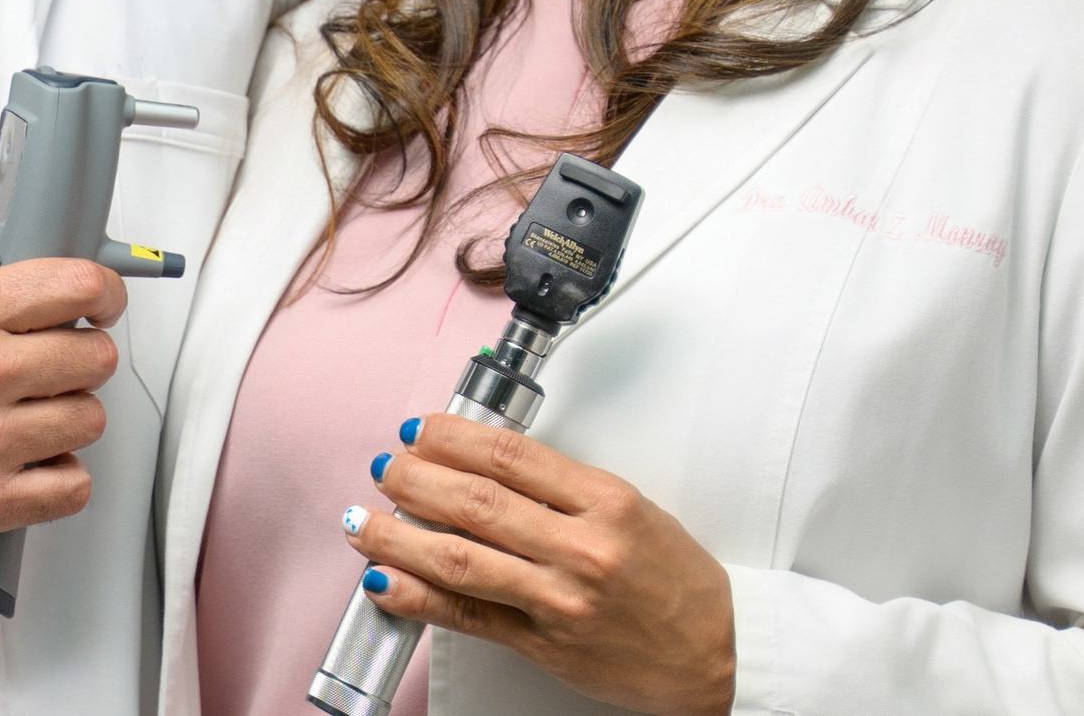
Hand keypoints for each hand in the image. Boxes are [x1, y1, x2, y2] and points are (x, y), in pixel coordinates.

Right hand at [0, 252, 126, 560]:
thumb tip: (11, 264)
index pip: (78, 285)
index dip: (104, 294)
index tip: (102, 304)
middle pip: (96, 357)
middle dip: (83, 360)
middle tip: (60, 368)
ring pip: (90, 420)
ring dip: (68, 420)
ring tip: (33, 420)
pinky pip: (72, 487)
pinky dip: (58, 479)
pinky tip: (30, 465)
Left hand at [349, 416, 734, 715]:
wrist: (720, 653)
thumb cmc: (678, 580)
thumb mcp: (631, 509)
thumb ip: (562, 487)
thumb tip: (482, 462)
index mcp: (605, 502)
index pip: (510, 455)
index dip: (451, 437)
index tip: (418, 429)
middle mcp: (581, 548)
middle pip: (476, 500)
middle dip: (415, 478)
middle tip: (384, 466)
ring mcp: (561, 600)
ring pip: (461, 557)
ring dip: (400, 535)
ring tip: (364, 521)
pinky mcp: (546, 645)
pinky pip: (470, 616)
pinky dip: (419, 597)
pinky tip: (386, 581)